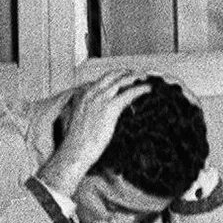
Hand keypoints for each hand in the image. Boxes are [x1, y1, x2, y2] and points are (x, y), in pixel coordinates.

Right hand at [40, 70, 146, 197]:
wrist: (75, 151)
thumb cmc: (77, 142)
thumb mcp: (81, 122)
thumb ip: (90, 113)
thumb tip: (101, 115)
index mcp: (83, 95)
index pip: (103, 79)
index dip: (117, 76)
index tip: (126, 77)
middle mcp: (91, 93)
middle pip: (112, 75)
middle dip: (127, 72)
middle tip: (138, 74)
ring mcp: (100, 99)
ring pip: (122, 80)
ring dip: (136, 77)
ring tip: (145, 78)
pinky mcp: (109, 108)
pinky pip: (129, 93)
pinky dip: (140, 89)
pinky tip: (147, 89)